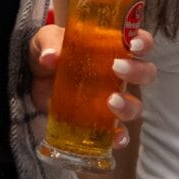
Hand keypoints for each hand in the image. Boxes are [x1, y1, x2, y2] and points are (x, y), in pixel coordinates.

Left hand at [30, 23, 156, 145]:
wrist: (33, 79)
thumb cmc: (50, 51)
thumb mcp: (46, 40)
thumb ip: (49, 44)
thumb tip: (49, 56)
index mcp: (112, 48)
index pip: (139, 43)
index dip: (143, 43)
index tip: (134, 44)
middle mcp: (118, 75)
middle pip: (145, 74)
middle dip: (138, 72)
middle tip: (118, 68)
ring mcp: (111, 100)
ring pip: (135, 105)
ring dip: (128, 105)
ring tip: (111, 101)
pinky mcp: (99, 122)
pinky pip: (117, 133)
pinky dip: (120, 137)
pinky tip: (115, 138)